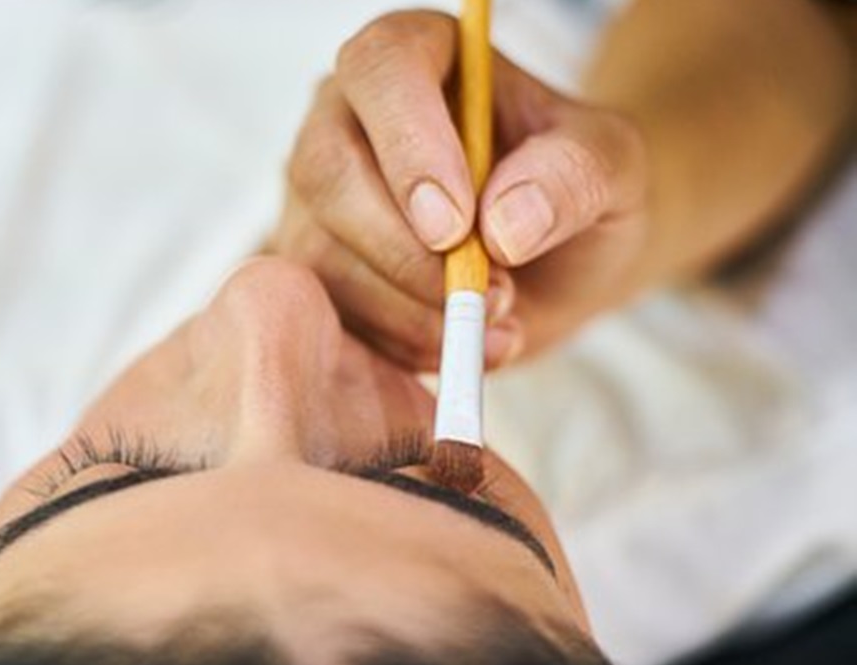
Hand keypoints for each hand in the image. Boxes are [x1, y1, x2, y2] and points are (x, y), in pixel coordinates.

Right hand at [266, 10, 647, 370]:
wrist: (560, 257)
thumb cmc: (575, 186)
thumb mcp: (611, 165)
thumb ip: (574, 173)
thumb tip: (503, 223)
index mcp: (415, 57)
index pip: (381, 67)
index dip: (408, 143)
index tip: (457, 224)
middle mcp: (347, 119)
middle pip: (326, 167)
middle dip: (401, 248)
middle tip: (486, 292)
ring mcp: (319, 200)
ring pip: (318, 252)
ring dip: (408, 307)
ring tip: (498, 322)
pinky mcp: (316, 272)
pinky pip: (330, 314)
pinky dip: (399, 343)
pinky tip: (462, 342)